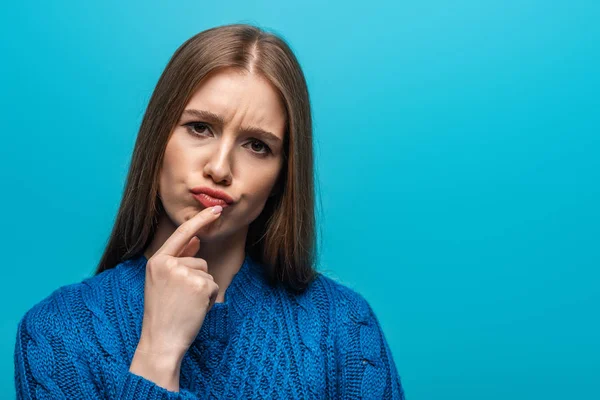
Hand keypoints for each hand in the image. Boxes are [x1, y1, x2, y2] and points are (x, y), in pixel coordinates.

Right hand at [131, 205, 222, 382]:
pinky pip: (213, 286)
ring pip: (207, 274)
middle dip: (197, 280)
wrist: (161, 340)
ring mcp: (185, 274)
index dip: (201, 220)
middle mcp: (169, 264)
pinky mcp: (200, 285)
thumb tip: (196, 240)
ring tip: (186, 305)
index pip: (182, 234)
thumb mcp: (164, 282)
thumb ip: (179, 259)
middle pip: (199, 261)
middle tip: (181, 300)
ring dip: (203, 290)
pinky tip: (194, 309)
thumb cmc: (163, 313)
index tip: (217, 209)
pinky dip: (209, 299)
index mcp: (157, 261)